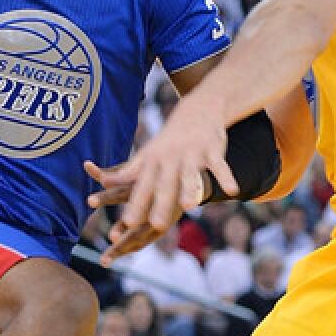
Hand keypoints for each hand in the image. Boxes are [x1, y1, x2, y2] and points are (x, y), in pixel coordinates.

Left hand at [86, 98, 238, 262]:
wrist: (198, 110)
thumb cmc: (168, 140)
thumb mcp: (147, 153)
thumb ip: (129, 171)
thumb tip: (103, 182)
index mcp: (153, 161)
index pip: (142, 186)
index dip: (136, 204)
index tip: (127, 223)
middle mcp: (170, 158)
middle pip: (165, 185)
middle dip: (160, 204)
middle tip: (156, 226)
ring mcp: (192, 153)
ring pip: (190, 175)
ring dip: (189, 190)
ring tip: (188, 207)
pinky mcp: (212, 150)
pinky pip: (220, 166)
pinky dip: (226, 177)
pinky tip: (232, 191)